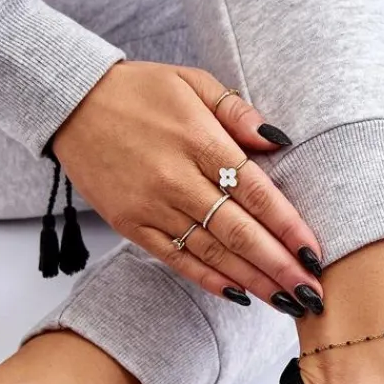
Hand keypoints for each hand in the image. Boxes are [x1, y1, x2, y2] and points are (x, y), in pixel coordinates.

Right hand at [52, 62, 323, 311]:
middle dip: (279, 266)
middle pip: (238, 231)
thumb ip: (237, 111)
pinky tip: (239, 295)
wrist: (69, 101)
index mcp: (199, 140)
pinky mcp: (129, 225)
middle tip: (312, 293)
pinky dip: (208, 279)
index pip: (255, 192)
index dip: (288, 226)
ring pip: (212, 252)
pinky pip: (176, 259)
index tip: (315, 252)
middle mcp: (177, 178)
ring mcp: (151, 206)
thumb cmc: (138, 89)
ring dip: (252, 280)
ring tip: (286, 301)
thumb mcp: (192, 81)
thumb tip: (279, 140)